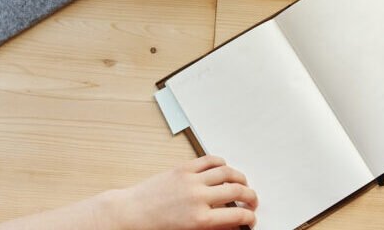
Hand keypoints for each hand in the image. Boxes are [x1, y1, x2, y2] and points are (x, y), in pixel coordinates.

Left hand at [106, 156, 256, 229]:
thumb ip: (212, 228)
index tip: (250, 219)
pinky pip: (209, 160)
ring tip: (242, 183)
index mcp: (201, 219)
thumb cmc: (155, 227)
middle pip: (237, 190)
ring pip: (227, 172)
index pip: (238, 215)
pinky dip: (221, 162)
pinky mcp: (183, 168)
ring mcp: (191, 180)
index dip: (249, 218)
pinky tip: (224, 168)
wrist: (131, 214)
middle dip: (251, 196)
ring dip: (240, 177)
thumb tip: (229, 226)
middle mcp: (198, 197)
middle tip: (252, 201)